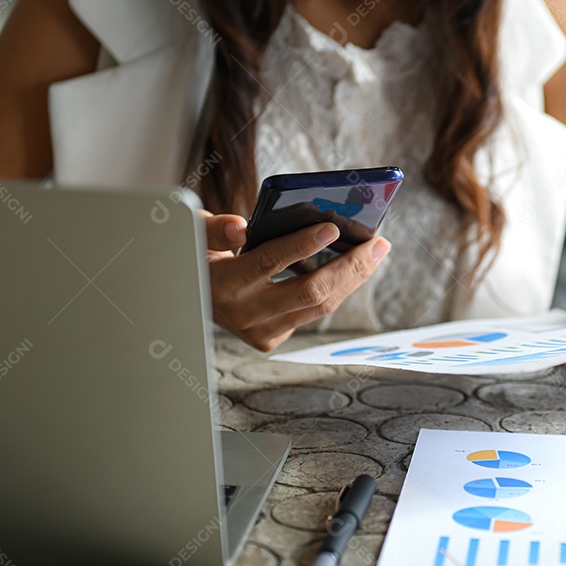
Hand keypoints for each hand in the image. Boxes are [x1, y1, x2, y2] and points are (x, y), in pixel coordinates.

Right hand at [201, 211, 389, 351]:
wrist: (187, 295)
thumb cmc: (197, 254)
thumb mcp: (195, 233)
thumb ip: (215, 228)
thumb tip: (242, 227)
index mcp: (224, 284)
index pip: (269, 263)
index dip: (302, 245)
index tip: (332, 227)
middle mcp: (244, 314)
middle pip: (310, 292)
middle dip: (350, 266)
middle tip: (378, 243)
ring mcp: (260, 332)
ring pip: (320, 306)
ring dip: (353, 278)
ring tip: (376, 252)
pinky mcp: (271, 339)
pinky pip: (313, 312)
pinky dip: (337, 288)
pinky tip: (354, 267)